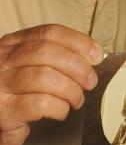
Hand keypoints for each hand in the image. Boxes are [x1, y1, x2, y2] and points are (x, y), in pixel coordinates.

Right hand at [0, 24, 102, 144]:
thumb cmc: (19, 93)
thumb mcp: (31, 67)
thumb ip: (56, 57)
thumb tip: (93, 56)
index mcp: (13, 44)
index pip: (49, 32)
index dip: (78, 41)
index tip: (97, 55)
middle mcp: (2, 60)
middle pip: (47, 52)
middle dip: (78, 67)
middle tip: (90, 82)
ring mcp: (0, 84)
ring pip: (44, 77)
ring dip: (71, 90)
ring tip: (76, 100)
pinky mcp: (2, 110)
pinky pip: (39, 104)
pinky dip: (59, 107)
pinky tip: (61, 111)